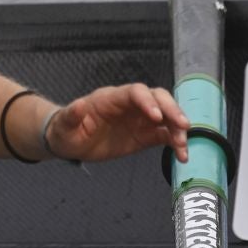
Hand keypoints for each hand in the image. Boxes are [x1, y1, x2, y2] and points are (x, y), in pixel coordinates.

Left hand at [46, 83, 189, 162]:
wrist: (71, 143)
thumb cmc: (66, 130)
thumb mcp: (64, 125)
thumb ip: (71, 116)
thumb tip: (78, 105)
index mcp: (109, 99)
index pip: (133, 92)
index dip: (147, 101)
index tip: (156, 116)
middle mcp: (128, 105)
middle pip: (156, 97)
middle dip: (171, 109)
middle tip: (183, 126)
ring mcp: (139, 119)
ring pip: (165, 115)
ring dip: (177, 127)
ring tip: (183, 145)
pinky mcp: (144, 135)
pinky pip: (165, 135)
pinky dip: (175, 143)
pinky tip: (182, 155)